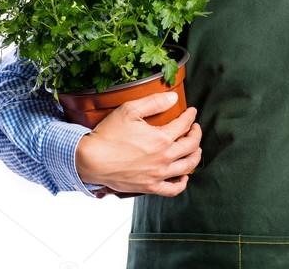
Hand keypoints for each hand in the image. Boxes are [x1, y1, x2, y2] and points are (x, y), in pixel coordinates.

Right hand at [75, 91, 201, 197]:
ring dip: (195, 155)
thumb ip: (154, 102)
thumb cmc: (108, 134)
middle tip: (194, 128)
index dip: (190, 116)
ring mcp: (158, 174)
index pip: (184, 125)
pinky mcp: (150, 187)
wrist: (91, 160)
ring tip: (195, 148)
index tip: (191, 112)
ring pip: (187, 167)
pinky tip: (183, 175)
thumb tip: (174, 98)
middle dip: (196, 134)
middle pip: (191, 146)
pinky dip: (182, 182)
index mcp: (161, 138)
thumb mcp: (130, 110)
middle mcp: (164, 158)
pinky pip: (173, 189)